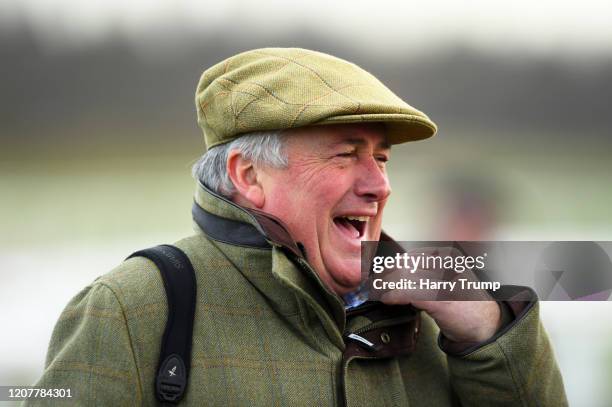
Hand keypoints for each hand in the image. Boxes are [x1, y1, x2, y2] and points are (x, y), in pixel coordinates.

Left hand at [376, 246, 500, 342]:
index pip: (411, 256)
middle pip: (405, 265)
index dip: (391, 265)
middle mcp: (448, 263)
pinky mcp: (441, 297)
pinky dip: (392, 295)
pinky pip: (407, 292)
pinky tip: (387, 300)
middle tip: (372, 285)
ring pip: (403, 277)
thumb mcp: (444, 279)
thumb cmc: (461, 303)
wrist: (485, 325)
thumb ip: (422, 272)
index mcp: (448, 255)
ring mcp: (445, 279)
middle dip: (385, 275)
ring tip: (377, 293)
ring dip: (385, 286)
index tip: (378, 273)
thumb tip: (388, 271)